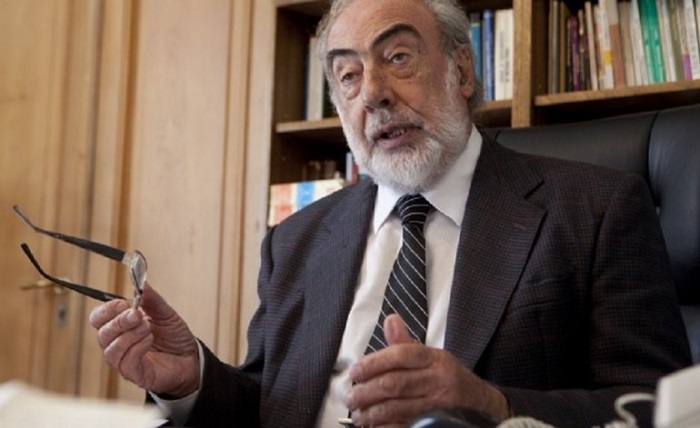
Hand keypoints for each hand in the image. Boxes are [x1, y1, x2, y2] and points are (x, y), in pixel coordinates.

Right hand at [89, 283, 199, 397]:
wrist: (191, 357)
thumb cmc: (174, 336)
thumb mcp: (165, 313)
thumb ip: (152, 300)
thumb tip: (142, 284)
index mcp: (121, 327)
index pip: (99, 319)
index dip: (107, 310)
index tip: (124, 304)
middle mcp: (118, 345)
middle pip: (102, 334)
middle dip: (119, 322)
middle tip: (137, 315)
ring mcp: (125, 361)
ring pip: (111, 351)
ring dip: (128, 336)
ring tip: (147, 328)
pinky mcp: (135, 375)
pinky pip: (125, 364)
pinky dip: (136, 349)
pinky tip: (149, 340)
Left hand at [346, 314, 509, 426]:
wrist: (483, 404)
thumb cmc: (449, 379)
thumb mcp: (433, 357)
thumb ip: (406, 343)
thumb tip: (390, 320)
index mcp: (435, 358)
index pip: (401, 354)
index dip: (374, 363)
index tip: (355, 372)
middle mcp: (440, 379)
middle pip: (396, 384)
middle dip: (367, 392)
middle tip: (351, 398)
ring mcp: (440, 404)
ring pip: (399, 407)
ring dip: (373, 413)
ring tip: (359, 416)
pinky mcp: (439, 423)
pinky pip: (407, 425)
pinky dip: (387, 427)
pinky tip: (376, 426)